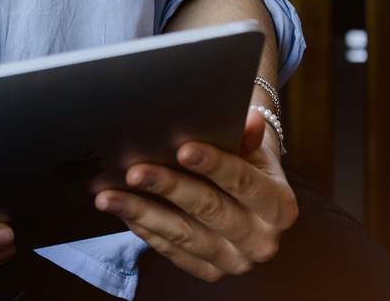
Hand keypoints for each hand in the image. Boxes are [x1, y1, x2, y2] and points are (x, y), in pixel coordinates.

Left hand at [94, 109, 297, 283]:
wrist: (252, 199)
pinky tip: (123, 211)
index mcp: (280, 207)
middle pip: (209, 209)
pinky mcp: (210, 273)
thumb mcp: (254, 146)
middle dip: (169, 187)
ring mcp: (235, 262)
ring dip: (143, 213)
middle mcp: (262, 242)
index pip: (244, 182)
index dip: (214, 164)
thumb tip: (247, 117)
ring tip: (109, 196)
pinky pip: (172, 252)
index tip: (183, 148)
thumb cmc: (248, 162)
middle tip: (134, 170)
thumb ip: (247, 135)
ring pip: (184, 236)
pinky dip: (145, 230)